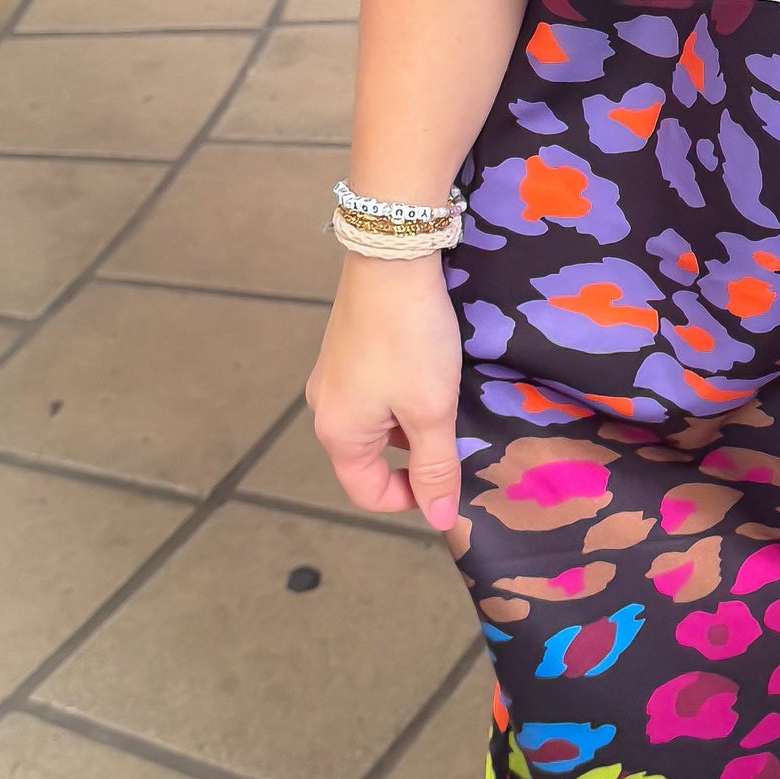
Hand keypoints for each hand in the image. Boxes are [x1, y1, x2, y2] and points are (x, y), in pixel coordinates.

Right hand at [307, 253, 465, 530]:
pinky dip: (403, 397)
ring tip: (447, 401)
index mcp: (339, 434)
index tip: (448, 479)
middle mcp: (325, 409)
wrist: (391, 260)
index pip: (368, 494)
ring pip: (376, 425)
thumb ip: (435, 467)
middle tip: (455, 436)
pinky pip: (374, 395)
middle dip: (415, 458)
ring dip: (412, 425)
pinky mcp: (346, 353)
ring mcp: (333, 378)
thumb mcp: (430, 410)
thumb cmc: (410, 339)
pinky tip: (431, 375)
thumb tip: (437, 518)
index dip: (411, 498)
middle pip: (370, 460)